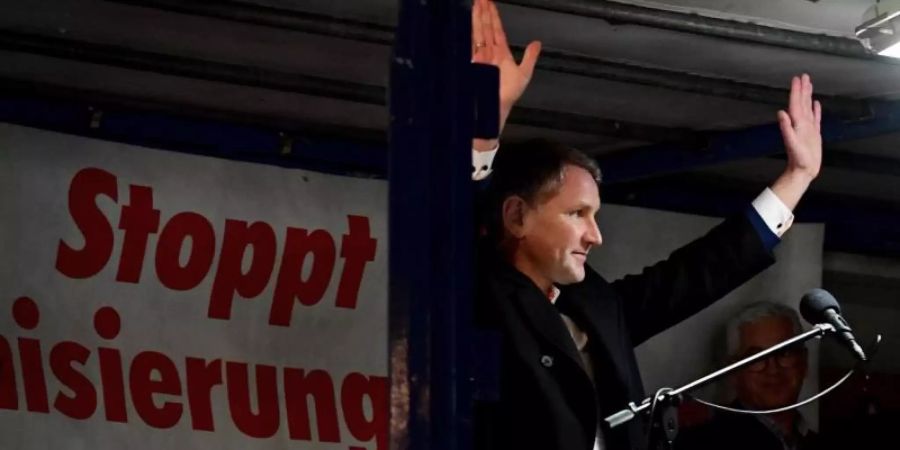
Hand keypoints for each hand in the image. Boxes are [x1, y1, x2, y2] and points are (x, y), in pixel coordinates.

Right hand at [472, 0, 540, 132]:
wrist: (493, 111)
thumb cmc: (506, 97)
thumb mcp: (523, 74)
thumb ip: (529, 57)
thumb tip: (536, 44)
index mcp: (500, 53)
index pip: (496, 29)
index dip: (493, 15)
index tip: (489, 2)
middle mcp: (487, 53)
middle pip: (485, 27)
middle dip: (483, 11)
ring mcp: (478, 56)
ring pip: (477, 31)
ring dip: (476, 16)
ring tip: (476, 2)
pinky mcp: (471, 62)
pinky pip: (469, 43)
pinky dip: (468, 31)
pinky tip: (467, 20)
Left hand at [777, 74, 821, 181]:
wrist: (803, 171)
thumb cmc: (798, 159)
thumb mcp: (792, 143)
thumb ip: (786, 128)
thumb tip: (781, 113)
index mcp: (796, 124)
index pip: (795, 104)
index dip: (796, 91)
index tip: (797, 79)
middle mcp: (801, 123)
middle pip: (801, 102)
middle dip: (802, 89)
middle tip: (803, 76)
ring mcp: (807, 128)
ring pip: (807, 107)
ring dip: (807, 96)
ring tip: (809, 84)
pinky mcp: (814, 134)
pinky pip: (816, 118)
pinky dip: (816, 110)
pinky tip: (816, 104)